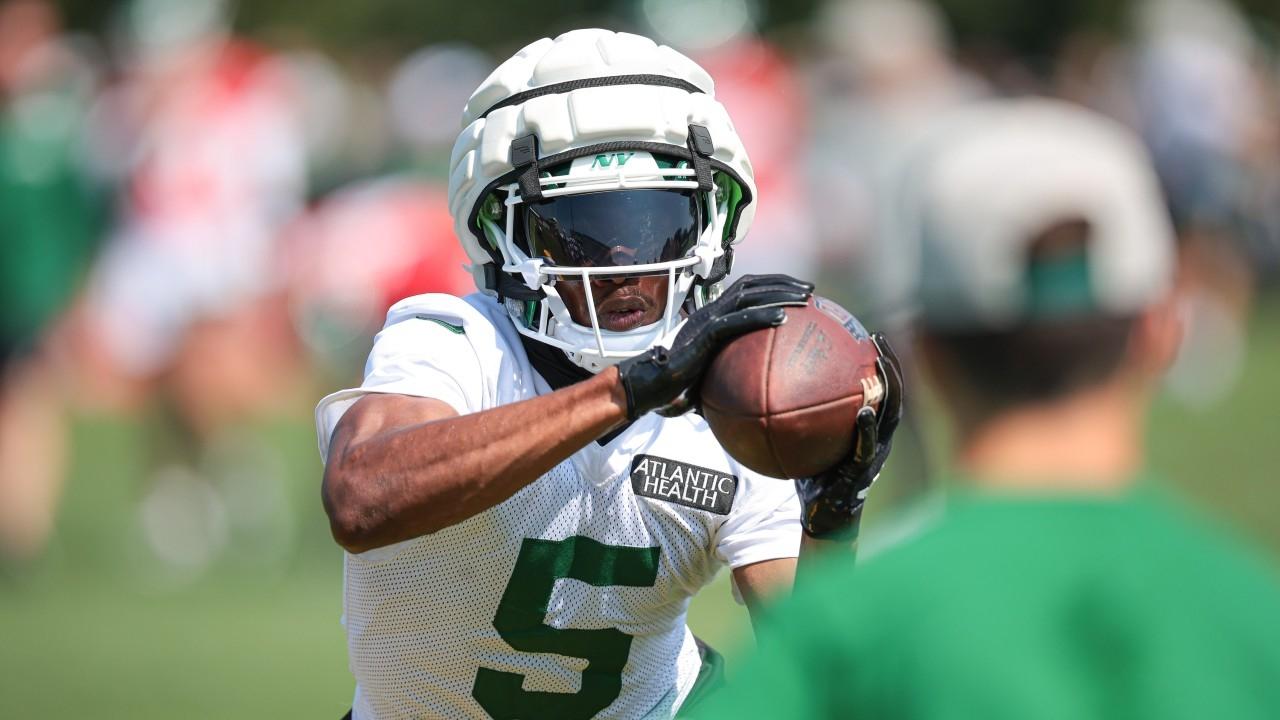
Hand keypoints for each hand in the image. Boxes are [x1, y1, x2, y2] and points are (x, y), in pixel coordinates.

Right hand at [617, 274, 812, 418]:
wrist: (646, 388)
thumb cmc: (672, 389)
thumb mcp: (709, 380)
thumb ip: (729, 380)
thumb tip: (753, 402)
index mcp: (710, 319)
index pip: (744, 291)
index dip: (772, 286)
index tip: (797, 293)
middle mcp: (709, 313)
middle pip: (750, 285)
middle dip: (782, 283)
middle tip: (810, 291)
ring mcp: (705, 321)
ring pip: (746, 296)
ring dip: (778, 293)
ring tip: (804, 299)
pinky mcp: (703, 335)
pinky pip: (736, 321)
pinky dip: (760, 316)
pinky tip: (782, 319)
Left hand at [794, 333, 903, 538]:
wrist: (824, 517)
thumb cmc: (813, 476)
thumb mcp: (804, 440)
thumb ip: (797, 415)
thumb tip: (766, 384)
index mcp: (867, 426)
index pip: (878, 387)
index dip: (878, 360)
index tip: (869, 333)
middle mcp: (878, 436)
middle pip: (892, 393)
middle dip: (890, 364)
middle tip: (879, 338)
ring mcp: (875, 454)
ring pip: (890, 415)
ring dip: (889, 388)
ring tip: (880, 366)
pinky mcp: (865, 472)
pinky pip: (870, 446)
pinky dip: (869, 428)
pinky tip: (864, 412)